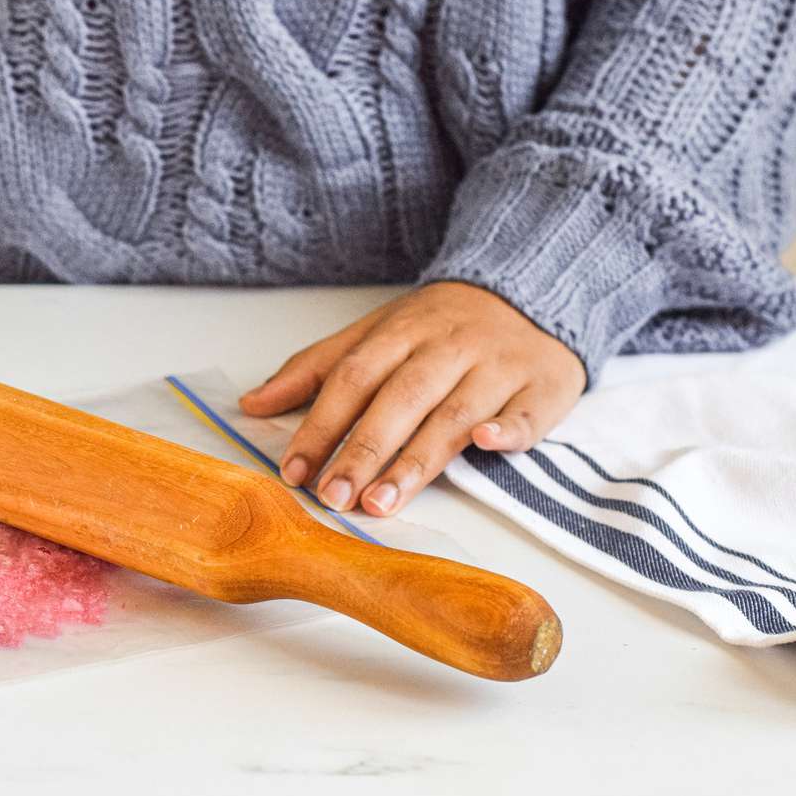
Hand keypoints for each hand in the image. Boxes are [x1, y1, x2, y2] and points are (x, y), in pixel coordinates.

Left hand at [239, 281, 584, 515]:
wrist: (529, 293)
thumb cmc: (440, 325)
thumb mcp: (375, 333)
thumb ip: (315, 369)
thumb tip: (252, 404)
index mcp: (402, 331)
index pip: (353, 377)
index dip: (322, 424)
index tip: (295, 470)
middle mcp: (448, 347)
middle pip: (400, 399)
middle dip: (363, 450)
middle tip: (333, 496)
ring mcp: (498, 366)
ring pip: (454, 415)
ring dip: (416, 460)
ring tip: (379, 502)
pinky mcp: (544, 387)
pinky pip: (526, 412)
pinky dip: (507, 428)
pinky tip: (485, 444)